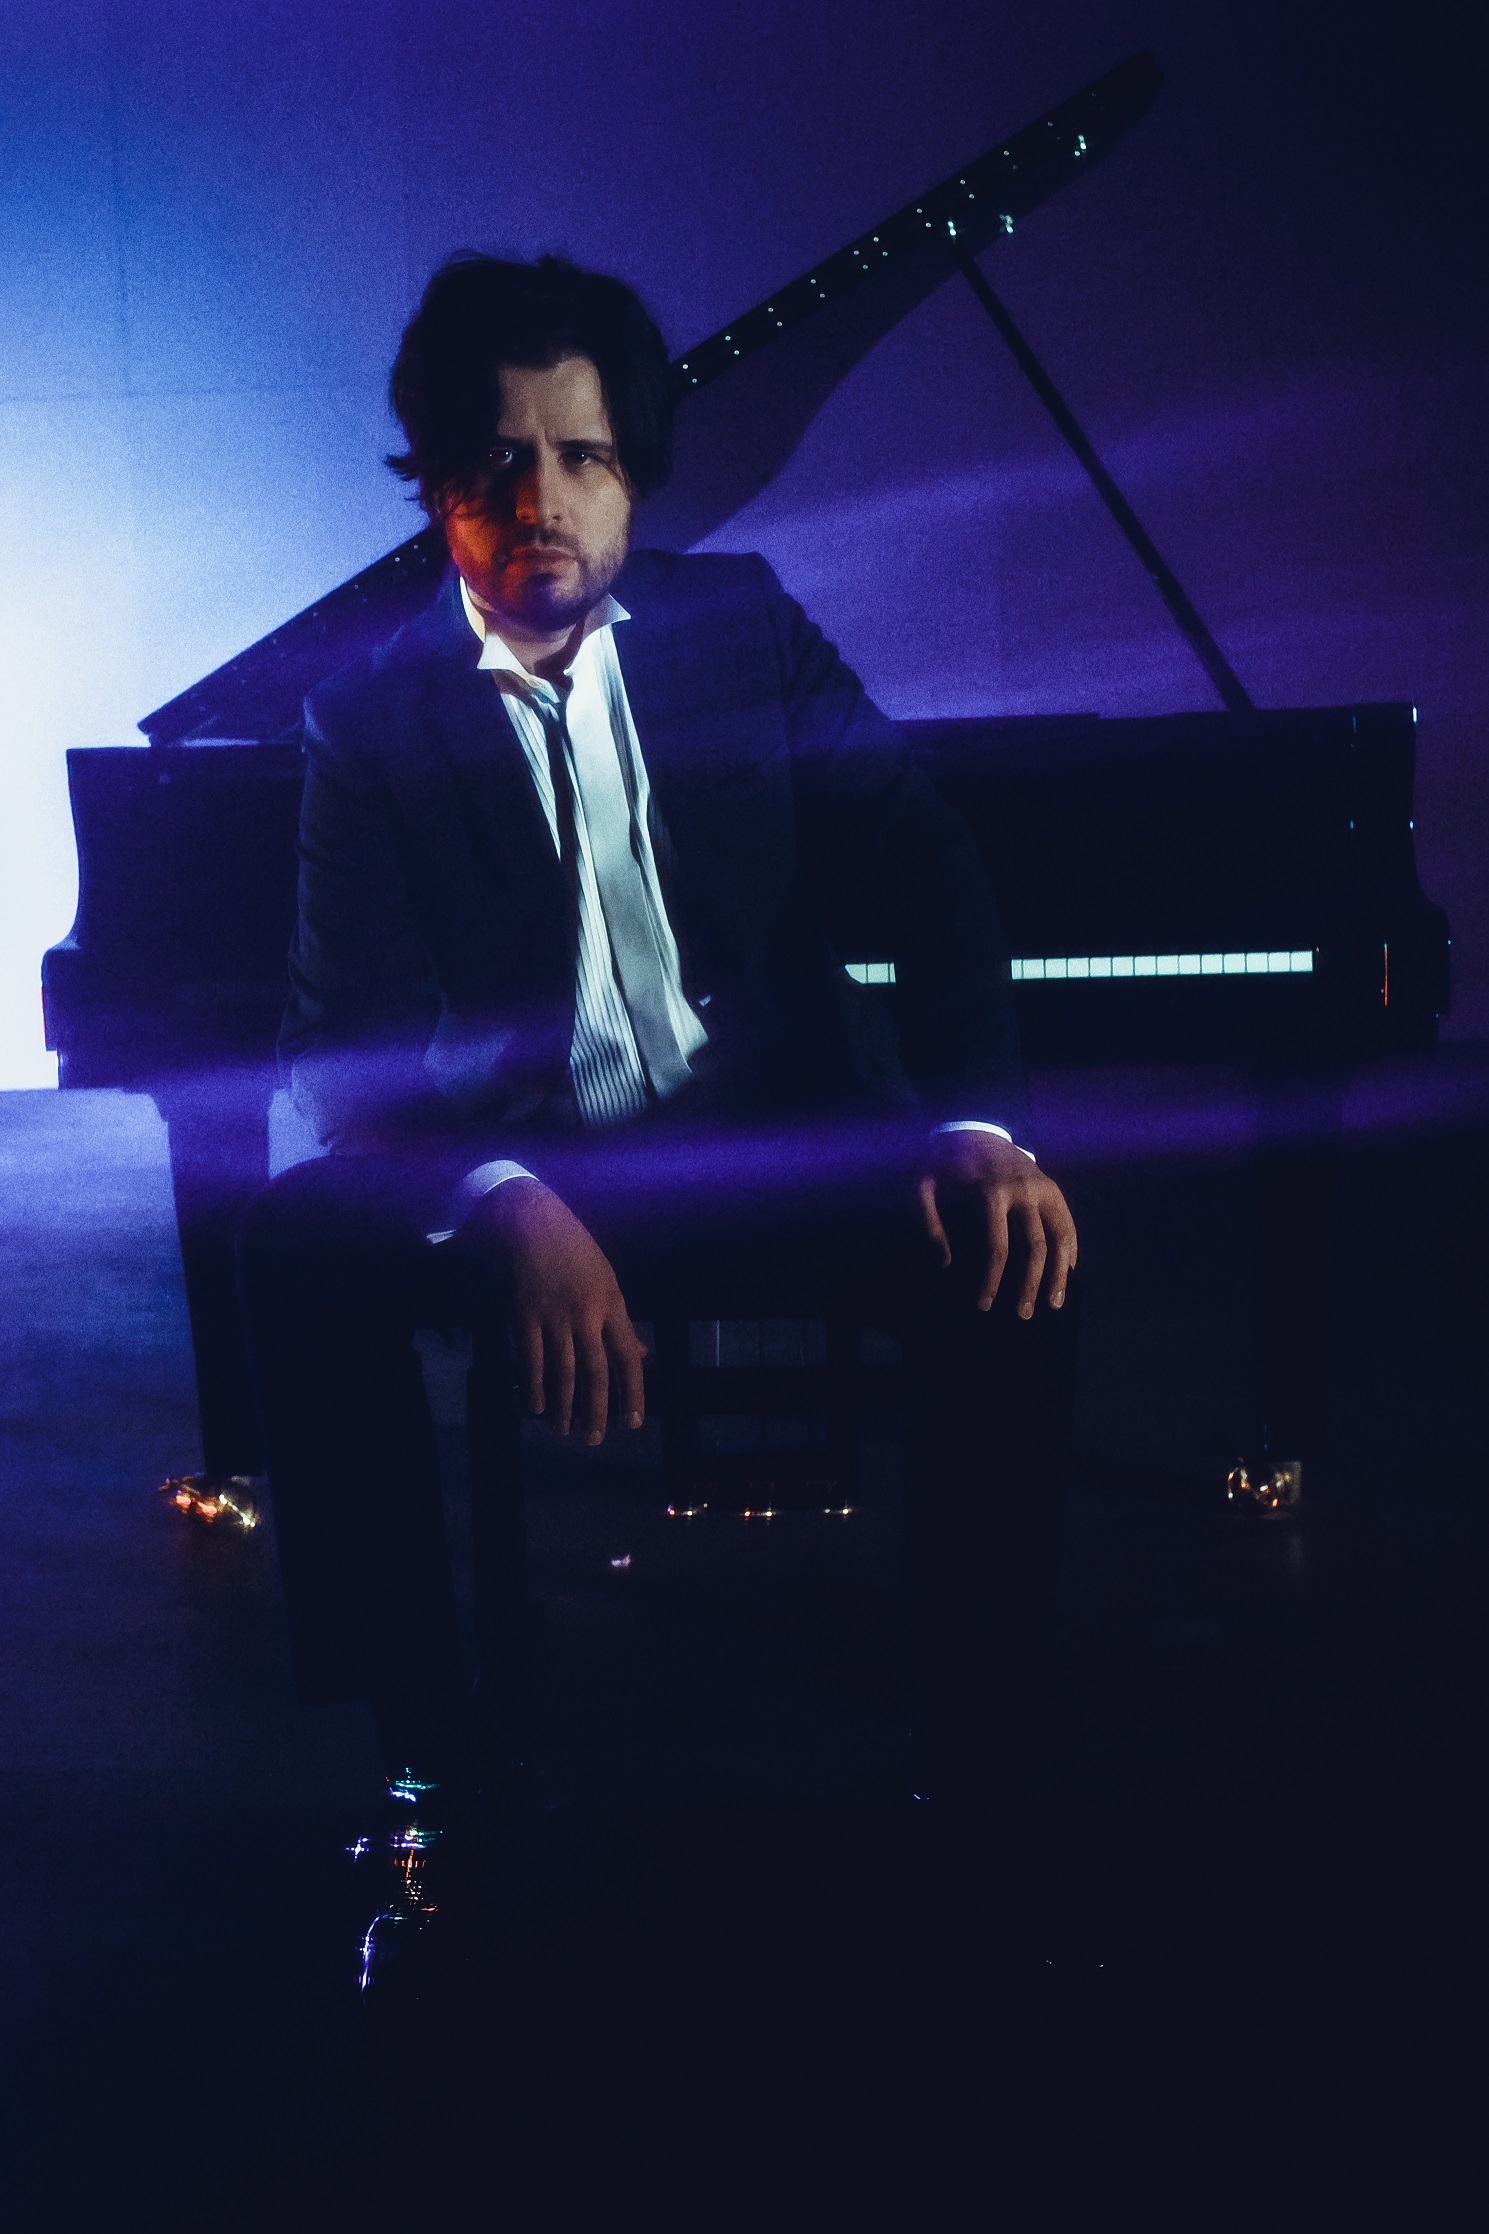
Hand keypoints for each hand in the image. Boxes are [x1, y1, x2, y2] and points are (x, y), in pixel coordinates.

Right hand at [465, 1179, 646, 1443]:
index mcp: (612, 1304)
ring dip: (564, 1406)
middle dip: (596, 1411)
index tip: (634, 1423)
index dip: (633, 1392)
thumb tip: (641, 1355)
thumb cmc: (574, 1249)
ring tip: (565, 1431)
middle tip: (593, 1441)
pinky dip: (533, 1386)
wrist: (531, 1220)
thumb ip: (622, 1322)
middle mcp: (586, 1314)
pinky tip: (536, 1407)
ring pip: (562, 1371)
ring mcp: (553, 1316)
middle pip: (595, 1372)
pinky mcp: (524, 1315)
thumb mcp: (608, 1280)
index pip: (628, 1357)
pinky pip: (529, 1359)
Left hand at [916, 1131, 1076, 1316]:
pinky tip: (1067, 1275)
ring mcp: (1042, 1188)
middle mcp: (1023, 1190)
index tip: (984, 1305)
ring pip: (1060, 1237)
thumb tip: (945, 1264)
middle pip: (1034, 1247)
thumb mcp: (922, 1185)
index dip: (991, 1280)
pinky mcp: (1052, 1188)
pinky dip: (1070, 1251)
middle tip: (1022, 1315)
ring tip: (1054, 1304)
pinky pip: (1068, 1224)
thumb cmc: (944, 1163)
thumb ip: (927, 1222)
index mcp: (990, 1192)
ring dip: (1058, 1274)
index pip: (996, 1247)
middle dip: (1029, 1285)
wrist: (973, 1128)